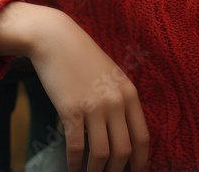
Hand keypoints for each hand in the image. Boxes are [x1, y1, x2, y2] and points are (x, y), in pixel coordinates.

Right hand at [26, 8, 149, 171]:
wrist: (56, 39)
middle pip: (124, 151)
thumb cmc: (82, 58)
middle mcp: (116, 102)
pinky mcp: (71, 110)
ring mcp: (94, 107)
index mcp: (129, 93)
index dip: (139, 161)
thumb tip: (122, 132)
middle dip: (117, 171)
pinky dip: (75, 164)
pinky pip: (76, 147)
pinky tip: (72, 169)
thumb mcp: (111, 76)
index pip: (142, 138)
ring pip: (102, 154)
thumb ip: (120, 100)